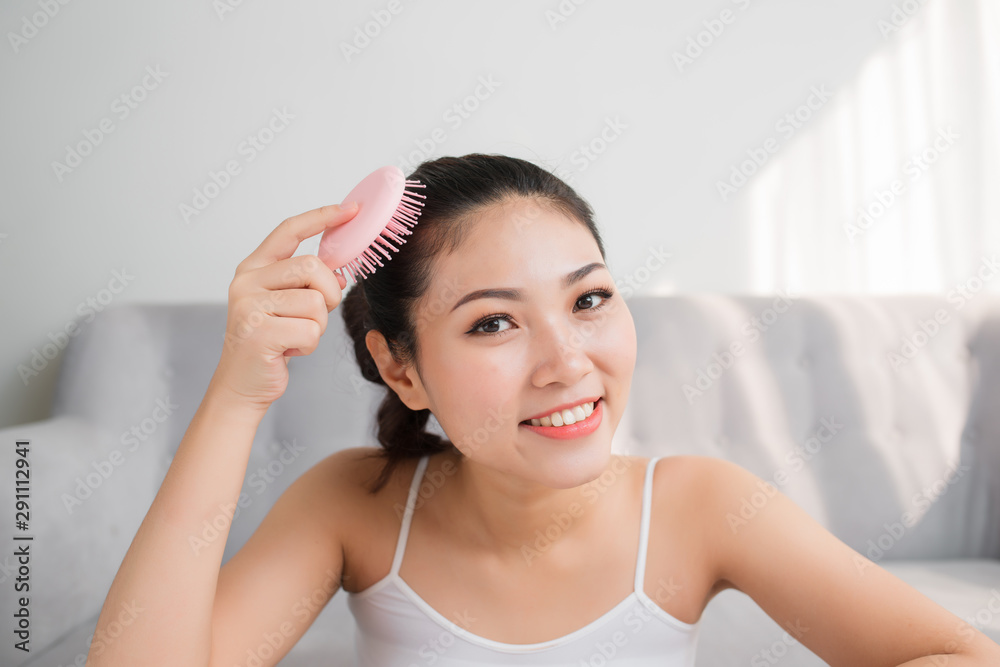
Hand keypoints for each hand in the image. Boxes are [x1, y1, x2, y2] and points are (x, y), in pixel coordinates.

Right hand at [208, 202, 359, 411]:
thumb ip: (305, 282)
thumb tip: (339, 273)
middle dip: (327, 292)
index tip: (350, 210)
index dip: (321, 217)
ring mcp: (248, 306)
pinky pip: (309, 331)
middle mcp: (246, 282)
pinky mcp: (257, 333)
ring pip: (315, 302)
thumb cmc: (270, 342)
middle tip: (316, 314)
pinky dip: (308, 346)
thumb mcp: (287, 304)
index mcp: (253, 268)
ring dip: (317, 325)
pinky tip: (288, 350)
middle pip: (311, 266)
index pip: (289, 231)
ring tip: (294, 335)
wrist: (243, 384)